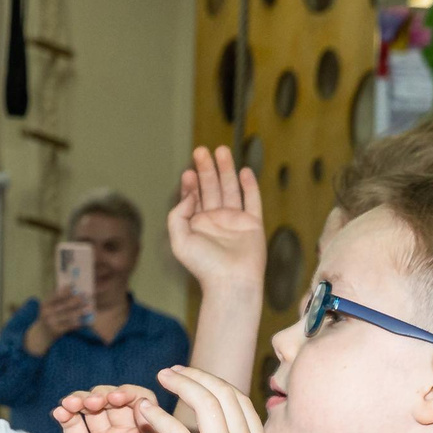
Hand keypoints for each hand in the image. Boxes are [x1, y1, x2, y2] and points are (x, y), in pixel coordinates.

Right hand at [26, 291, 91, 353]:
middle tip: (86, 297)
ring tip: (89, 309)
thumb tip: (71, 286)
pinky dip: (78, 323)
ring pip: (69, 315)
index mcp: (45, 304)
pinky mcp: (56, 331)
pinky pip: (69, 326)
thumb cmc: (48, 318)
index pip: (57, 295)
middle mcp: (47, 313)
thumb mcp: (48, 307)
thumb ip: (57, 298)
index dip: (67, 291)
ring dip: (80, 312)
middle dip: (77, 300)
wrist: (41, 336)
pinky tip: (84, 321)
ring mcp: (51, 322)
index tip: (76, 287)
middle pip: (65, 305)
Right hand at [53, 385, 166, 432]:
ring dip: (83, 398)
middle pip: (114, 400)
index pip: (140, 401)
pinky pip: (71, 423)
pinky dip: (65, 412)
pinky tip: (61, 411)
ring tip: (77, 405)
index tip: (122, 398)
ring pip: (90, 408)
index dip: (130, 393)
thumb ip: (152, 430)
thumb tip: (142, 401)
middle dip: (104, 394)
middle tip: (99, 402)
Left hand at [136, 367, 271, 432]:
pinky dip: (159, 416)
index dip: (215, 384)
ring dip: (180, 384)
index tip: (195, 379)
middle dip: (196, 375)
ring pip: (204, 402)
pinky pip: (177, 431)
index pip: (240, 401)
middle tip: (172, 370)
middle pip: (223, 393)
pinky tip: (144, 411)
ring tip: (159, 378)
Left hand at [167, 146, 264, 295]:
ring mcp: (235, 221)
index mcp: (198, 225)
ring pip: (231, 189)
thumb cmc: (204, 266)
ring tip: (221, 150)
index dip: (190, 183)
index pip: (194, 197)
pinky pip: (252, 200)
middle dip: (206, 169)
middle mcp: (216, 221)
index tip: (188, 171)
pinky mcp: (253, 224)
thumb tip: (190, 194)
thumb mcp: (179, 240)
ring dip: (226, 170)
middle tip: (201, 150)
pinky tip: (244, 171)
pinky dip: (250, 185)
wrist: (231, 282)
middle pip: (211, 188)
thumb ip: (178, 214)